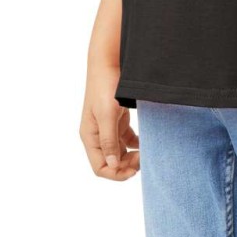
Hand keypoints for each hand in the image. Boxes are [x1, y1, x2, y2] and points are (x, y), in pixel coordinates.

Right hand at [80, 60, 139, 181]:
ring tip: (146, 153)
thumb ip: (109, 140)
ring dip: (131, 156)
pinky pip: (126, 138)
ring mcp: (107, 127)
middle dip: (126, 165)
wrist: (108, 62)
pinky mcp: (117, 118)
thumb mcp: (107, 114)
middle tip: (144, 160)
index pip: (100, 167)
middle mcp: (97, 135)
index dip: (116, 173)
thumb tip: (111, 164)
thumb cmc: (105, 86)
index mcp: (90, 136)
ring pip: (119, 151)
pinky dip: (136, 144)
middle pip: (111, 161)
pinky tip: (146, 143)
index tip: (134, 170)